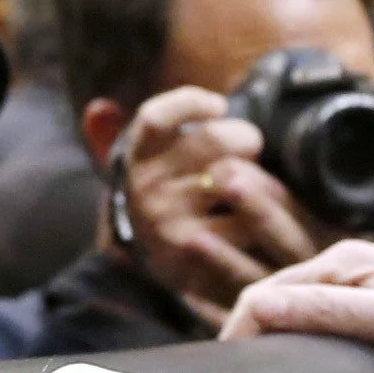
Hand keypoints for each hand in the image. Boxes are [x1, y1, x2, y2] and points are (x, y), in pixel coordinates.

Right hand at [111, 86, 319, 320]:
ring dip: (263, 177)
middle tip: (254, 146)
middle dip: (245, 137)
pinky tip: (274, 210)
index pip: (155, 118)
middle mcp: (147, 189)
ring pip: (234, 182)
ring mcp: (170, 224)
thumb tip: (99, 109)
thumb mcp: (139, 165)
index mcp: (136, 158)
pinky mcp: (195, 257)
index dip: (189, 102)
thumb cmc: (161, 198)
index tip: (219, 104)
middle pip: (211, 141)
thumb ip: (114, 135)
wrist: (152, 269)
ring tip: (269, 180)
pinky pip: (245, 225)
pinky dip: (267, 214)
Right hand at [221, 239, 373, 372]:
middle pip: (278, 304)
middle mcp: (350, 265)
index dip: (236, 338)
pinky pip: (329, 324)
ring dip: (279, 346)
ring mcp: (368, 284)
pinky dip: (310, 347)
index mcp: (344, 262)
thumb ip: (329, 313)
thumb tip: (255, 311)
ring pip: (302, 315)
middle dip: (250, 342)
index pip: (262, 296)